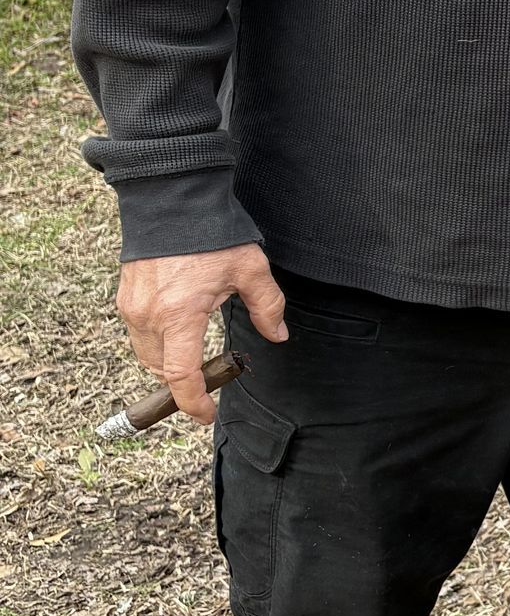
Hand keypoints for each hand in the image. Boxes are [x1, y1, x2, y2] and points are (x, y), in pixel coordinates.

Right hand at [116, 245, 287, 424]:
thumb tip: (277, 335)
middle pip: (161, 370)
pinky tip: (178, 333)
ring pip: (147, 355)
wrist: (171, 201)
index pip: (181, 375)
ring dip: (168, 364)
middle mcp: (149, 316)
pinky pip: (139, 335)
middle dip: (183, 383)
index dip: (194, 402)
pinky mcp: (125, 298)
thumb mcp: (250, 269)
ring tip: (194, 361)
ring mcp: (132, 308)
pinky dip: (157, 344)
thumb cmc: (212, 234)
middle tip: (209, 383)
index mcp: (179, 315)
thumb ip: (267, 306)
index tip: (207, 415)